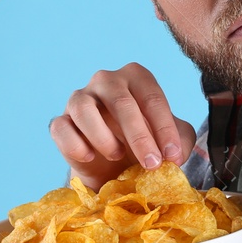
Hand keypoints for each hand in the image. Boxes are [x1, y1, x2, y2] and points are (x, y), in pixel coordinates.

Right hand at [50, 62, 196, 190]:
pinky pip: (61, 128)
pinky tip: (90, 157)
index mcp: (136, 77)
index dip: (165, 128)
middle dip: (139, 136)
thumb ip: (181, 141)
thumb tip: (174, 155)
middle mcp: (106, 80)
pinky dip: (76, 146)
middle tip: (152, 164)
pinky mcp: (61, 121)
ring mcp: (79, 98)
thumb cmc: (146, 142)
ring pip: (84, 109)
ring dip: (103, 137)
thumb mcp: (171, 140)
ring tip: (117, 155)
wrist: (114, 165)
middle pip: (121, 102)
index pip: (152, 97)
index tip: (173, 156)